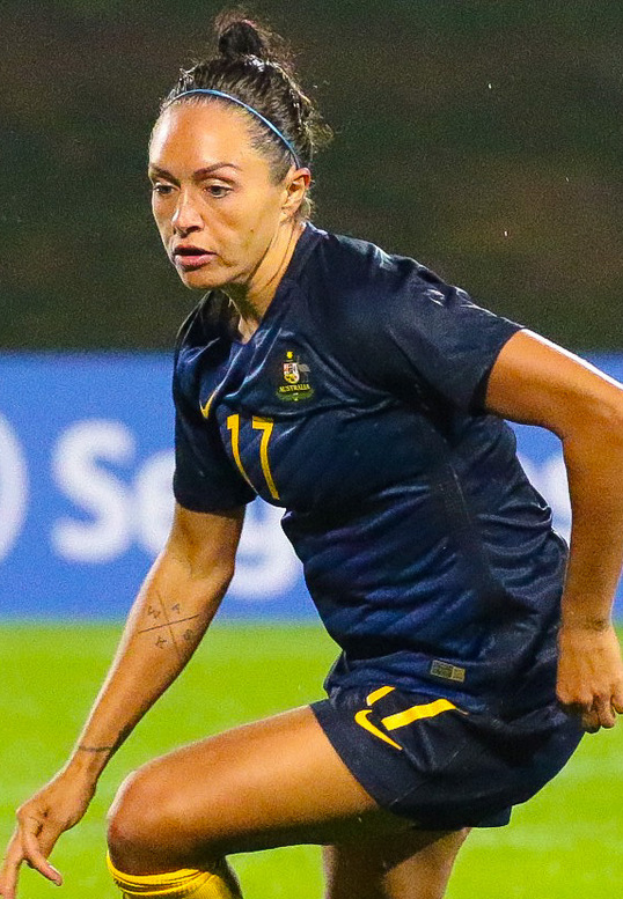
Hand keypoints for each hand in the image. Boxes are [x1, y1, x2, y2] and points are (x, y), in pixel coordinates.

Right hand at [0, 770, 95, 898]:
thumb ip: (46, 842)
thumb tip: (35, 864)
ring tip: (10, 893)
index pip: (29, 851)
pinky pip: (34, 846)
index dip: (42, 868)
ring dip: (18, 871)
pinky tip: (37, 870)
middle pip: (13, 855)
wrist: (83, 773)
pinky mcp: (42, 823)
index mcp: (26, 818)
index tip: (58, 880)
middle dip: (8, 879)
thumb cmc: (72, 793)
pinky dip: (35, 859)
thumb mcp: (61, 820)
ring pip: (22, 852)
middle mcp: (24, 820)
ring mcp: (32, 822)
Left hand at [557, 622, 622, 731]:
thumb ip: (572, 685)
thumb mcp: (565, 668)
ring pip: (608, 722)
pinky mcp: (617, 686)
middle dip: (594, 721)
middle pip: (590, 726)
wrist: (585, 627)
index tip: (583, 705)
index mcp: (565, 695)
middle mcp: (581, 700)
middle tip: (599, 712)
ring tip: (610, 704)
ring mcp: (600, 695)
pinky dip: (622, 704)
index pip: (572, 716)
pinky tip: (619, 694)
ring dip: (609, 715)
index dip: (579, 711)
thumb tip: (580, 693)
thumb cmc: (570, 641)